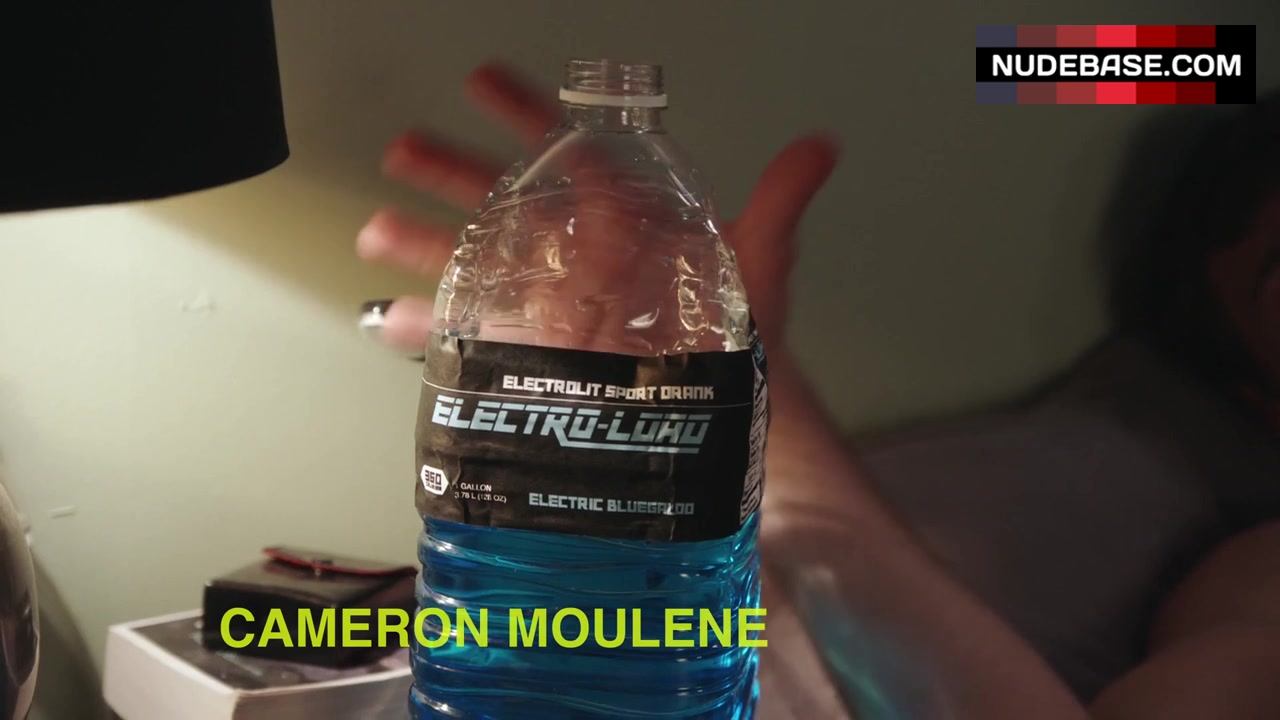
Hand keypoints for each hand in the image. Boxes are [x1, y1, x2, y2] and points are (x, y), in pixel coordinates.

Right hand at [357, 62, 837, 356]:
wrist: (720, 405)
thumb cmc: (737, 331)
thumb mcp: (756, 260)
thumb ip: (777, 203)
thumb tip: (822, 146)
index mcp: (618, 218)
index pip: (565, 151)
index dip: (524, 113)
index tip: (484, 82)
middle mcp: (576, 254)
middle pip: (503, 199)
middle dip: (451, 171)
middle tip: (405, 148)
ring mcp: (549, 302)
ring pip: (476, 261)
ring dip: (426, 244)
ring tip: (376, 228)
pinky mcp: (533, 351)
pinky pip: (473, 334)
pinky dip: (432, 328)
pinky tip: (393, 320)